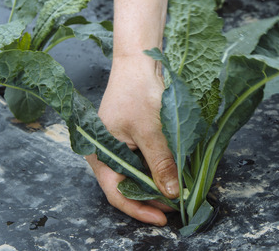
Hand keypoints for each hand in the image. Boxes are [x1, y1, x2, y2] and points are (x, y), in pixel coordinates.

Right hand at [85, 53, 177, 225]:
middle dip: (152, 199)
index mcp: (99, 156)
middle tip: (177, 206)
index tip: (164, 218)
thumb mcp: (152, 130)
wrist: (138, 60)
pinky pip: (143, 162)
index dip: (140, 210)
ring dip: (157, 184)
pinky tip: (175, 171)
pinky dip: (159, 168)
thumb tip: (172, 193)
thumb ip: (161, 163)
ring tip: (179, 189)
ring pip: (138, 176)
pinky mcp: (130, 140)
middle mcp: (104, 155)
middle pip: (127, 188)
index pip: (117, 195)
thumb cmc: (138, 90)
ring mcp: (117, 148)